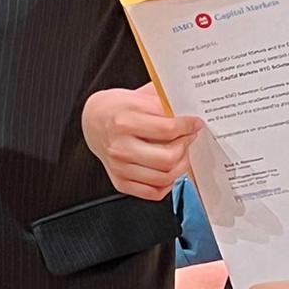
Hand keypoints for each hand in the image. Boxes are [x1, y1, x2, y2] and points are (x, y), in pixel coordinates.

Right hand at [81, 85, 200, 200]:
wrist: (94, 121)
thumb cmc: (118, 108)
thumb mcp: (139, 96)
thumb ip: (163, 101)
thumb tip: (189, 108)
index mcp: (124, 121)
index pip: (167, 129)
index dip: (188, 126)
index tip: (194, 124)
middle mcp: (120, 146)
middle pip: (167, 157)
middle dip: (185, 147)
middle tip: (188, 138)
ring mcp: (119, 167)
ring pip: (164, 177)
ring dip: (181, 166)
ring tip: (181, 153)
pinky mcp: (120, 182)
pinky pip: (153, 192)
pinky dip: (167, 184)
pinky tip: (169, 170)